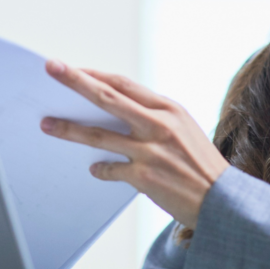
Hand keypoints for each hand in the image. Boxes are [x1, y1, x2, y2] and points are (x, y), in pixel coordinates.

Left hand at [39, 59, 228, 228]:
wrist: (222, 200)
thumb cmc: (201, 163)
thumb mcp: (183, 129)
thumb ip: (153, 116)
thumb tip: (116, 109)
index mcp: (168, 108)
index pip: (123, 83)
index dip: (94, 74)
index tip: (71, 67)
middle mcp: (158, 125)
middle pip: (106, 97)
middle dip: (75, 81)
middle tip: (51, 69)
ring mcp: (150, 151)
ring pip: (98, 134)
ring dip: (68, 128)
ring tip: (46, 124)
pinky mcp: (144, 177)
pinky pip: (110, 169)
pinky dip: (99, 169)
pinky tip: (93, 169)